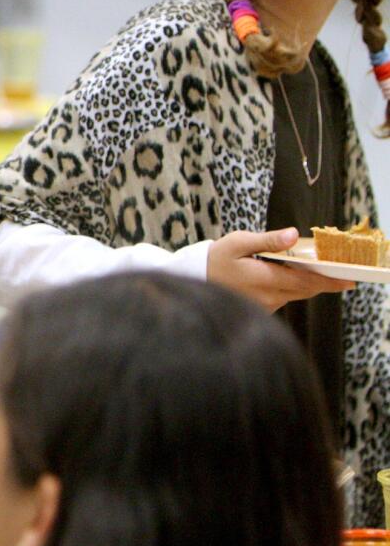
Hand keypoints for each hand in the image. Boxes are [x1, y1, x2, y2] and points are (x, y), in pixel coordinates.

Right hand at [207, 228, 351, 311]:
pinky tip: (284, 275)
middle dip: (322, 280)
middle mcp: (268, 297)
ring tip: (309, 267)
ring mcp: (265, 306)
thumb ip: (268, 240)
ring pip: (296, 294)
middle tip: (336, 269)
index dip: (329, 280)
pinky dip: (290, 287)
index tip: (349, 280)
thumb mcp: (238, 242)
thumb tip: (292, 235)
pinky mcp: (262, 310)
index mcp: (264, 279)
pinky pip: (284, 298)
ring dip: (305, 282)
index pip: (306, 281)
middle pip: (306, 289)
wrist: (195, 279)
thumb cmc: (217, 258)